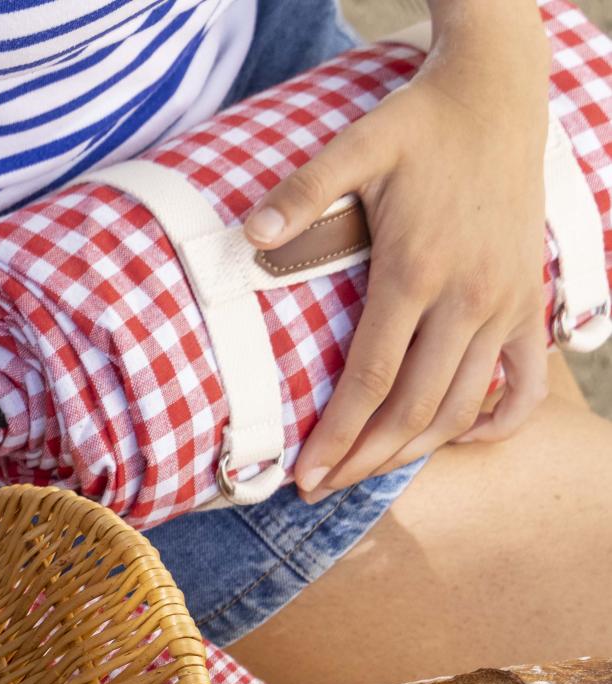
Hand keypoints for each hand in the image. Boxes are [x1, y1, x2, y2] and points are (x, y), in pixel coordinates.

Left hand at [247, 6, 552, 501]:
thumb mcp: (355, 144)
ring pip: (463, 404)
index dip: (335, 436)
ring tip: (364, 473)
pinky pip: (523, 380)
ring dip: (414, 450)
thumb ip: (301, 191)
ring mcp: (505, 302)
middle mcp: (467, 296)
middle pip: (412, 407)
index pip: (369, 379)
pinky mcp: (530, 299)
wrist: (497, 96)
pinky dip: (499, 420)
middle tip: (318, 489)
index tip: (302, 476)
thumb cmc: (417, 123)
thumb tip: (249, 233)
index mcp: (415, 271)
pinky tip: (462, 439)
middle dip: (363, 459)